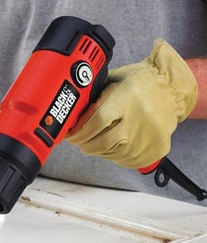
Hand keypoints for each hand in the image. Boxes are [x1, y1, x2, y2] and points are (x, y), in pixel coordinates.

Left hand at [66, 39, 197, 167]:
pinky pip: (125, 161)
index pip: (96, 122)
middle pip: (101, 143)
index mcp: (127, 97)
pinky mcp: (156, 150)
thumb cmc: (138, 84)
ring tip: (100, 137)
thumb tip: (70, 118)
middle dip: (84, 144)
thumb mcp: (112, 81)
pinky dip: (114, 155)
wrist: (171, 89)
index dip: (79, 132)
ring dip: (98, 150)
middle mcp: (140, 118)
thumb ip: (92, 99)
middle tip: (79, 139)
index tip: (71, 134)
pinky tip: (115, 143)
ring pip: (110, 155)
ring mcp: (149, 136)